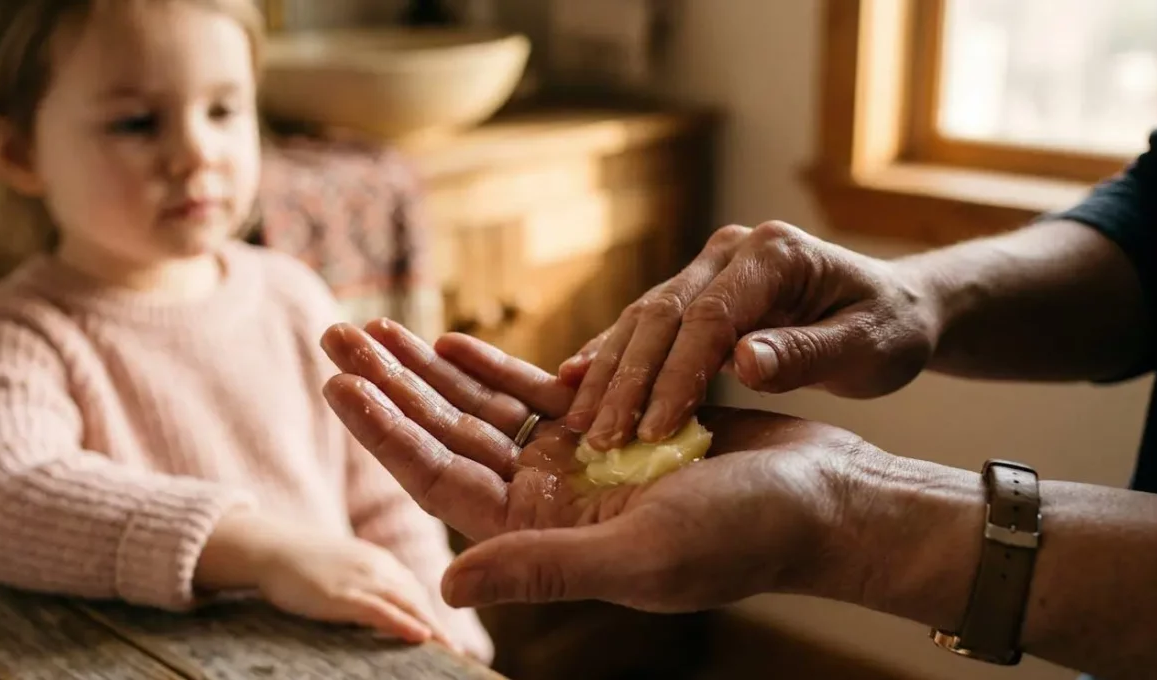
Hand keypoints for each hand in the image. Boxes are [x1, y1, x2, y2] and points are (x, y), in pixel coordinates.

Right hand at [257, 531, 455, 647]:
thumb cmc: (302, 564)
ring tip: (452, 652)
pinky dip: (404, 623)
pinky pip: (380, 610)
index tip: (450, 640)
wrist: (269, 549)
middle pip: (419, 599)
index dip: (434, 615)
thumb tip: (383, 612)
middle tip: (461, 654)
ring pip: (408, 604)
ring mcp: (361, 579)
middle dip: (441, 626)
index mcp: (380, 562)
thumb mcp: (344, 570)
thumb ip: (367, 585)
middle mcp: (378, 567)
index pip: (415, 591)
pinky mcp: (342, 594)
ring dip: (433, 629)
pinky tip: (422, 637)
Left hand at [320, 320, 876, 610]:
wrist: (823, 500)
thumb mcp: (642, 555)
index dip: (387, 432)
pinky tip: (452, 336)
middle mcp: (547, 502)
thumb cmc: (747, 535)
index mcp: (544, 538)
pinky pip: (534, 391)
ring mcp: (574, 462)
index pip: (441, 480)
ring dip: (428, 368)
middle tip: (334, 333)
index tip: (339, 383)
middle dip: (390, 385)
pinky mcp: (608, 424)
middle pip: (446, 435)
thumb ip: (544, 566)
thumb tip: (445, 584)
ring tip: (374, 326)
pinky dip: (492, 364)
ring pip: (481, 408)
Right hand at [558, 221, 938, 450]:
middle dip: (628, 379)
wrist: (894, 309)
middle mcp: (733, 251)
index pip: (710, 315)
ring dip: (608, 372)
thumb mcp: (868, 348)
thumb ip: (806, 353)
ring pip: (643, 319)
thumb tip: (742, 362)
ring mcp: (710, 267)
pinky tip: (574, 381)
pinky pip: (646, 325)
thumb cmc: (890, 331)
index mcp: (775, 254)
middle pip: (664, 314)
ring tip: (578, 421)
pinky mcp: (695, 292)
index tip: (654, 429)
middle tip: (601, 437)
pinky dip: (611, 355)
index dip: (677, 374)